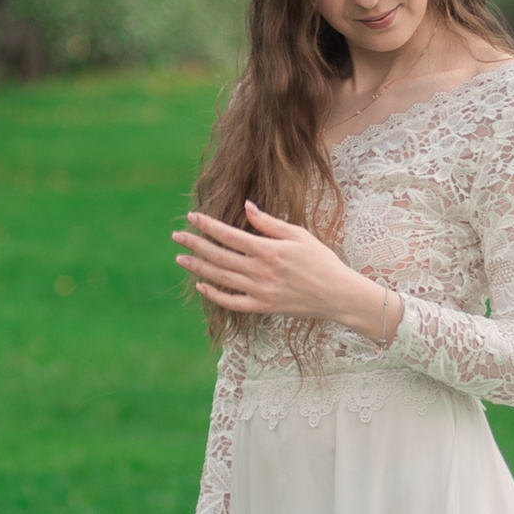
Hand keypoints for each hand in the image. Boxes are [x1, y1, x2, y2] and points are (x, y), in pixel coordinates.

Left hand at [174, 200, 396, 342]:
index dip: (207, 225)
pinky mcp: (262, 307)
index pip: (229, 235)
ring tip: (181, 258)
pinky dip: (214, 294)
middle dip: (195, 244)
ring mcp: (259, 291)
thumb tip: (246, 206)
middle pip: (219, 256)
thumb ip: (269, 223)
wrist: (336, 294)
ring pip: (220, 278)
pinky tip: (202, 285)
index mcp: (268, 250)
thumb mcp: (298, 235)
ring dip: (198, 267)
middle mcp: (260, 271)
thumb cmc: (321, 260)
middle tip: (177, 236)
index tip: (192, 216)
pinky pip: (232, 302)